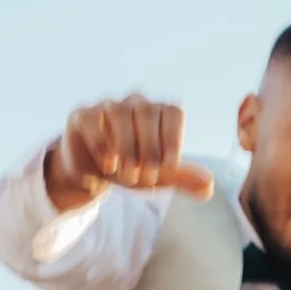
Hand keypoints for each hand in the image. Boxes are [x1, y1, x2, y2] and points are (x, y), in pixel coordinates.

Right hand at [45, 94, 215, 210]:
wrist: (93, 173)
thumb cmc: (131, 168)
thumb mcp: (158, 176)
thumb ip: (182, 178)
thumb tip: (208, 187)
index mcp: (157, 111)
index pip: (172, 112)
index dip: (173, 138)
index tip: (169, 167)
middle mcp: (133, 102)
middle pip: (147, 112)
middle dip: (150, 148)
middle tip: (147, 177)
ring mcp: (106, 106)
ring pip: (119, 113)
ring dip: (127, 146)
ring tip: (128, 175)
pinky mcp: (82, 115)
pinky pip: (92, 119)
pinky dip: (102, 142)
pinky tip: (109, 165)